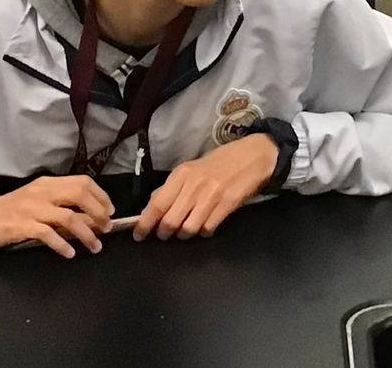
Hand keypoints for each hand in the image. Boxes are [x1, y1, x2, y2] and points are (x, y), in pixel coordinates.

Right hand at [0, 176, 114, 257]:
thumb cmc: (5, 213)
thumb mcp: (34, 203)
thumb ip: (57, 206)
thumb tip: (86, 218)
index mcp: (47, 184)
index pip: (82, 182)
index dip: (101, 196)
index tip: (110, 211)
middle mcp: (41, 192)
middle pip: (80, 195)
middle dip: (98, 213)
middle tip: (106, 229)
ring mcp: (30, 208)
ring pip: (69, 217)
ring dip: (86, 233)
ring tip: (94, 246)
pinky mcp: (19, 225)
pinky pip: (48, 234)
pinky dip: (62, 244)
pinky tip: (69, 253)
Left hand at [134, 133, 277, 241]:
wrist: (253, 156)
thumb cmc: (219, 163)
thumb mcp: (192, 169)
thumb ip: (172, 187)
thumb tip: (152, 207)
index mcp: (182, 174)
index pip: (157, 204)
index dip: (145, 223)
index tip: (139, 235)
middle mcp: (194, 185)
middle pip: (170, 221)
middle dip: (164, 233)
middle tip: (165, 234)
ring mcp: (212, 195)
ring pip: (188, 228)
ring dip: (185, 233)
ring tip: (187, 228)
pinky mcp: (228, 204)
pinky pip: (208, 228)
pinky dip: (203, 231)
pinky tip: (206, 224)